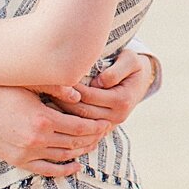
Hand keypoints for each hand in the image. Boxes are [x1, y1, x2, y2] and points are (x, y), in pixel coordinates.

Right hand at [0, 82, 110, 177]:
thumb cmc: (4, 91)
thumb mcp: (32, 84)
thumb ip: (56, 87)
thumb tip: (79, 94)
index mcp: (44, 118)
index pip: (79, 126)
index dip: (95, 126)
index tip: (105, 123)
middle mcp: (38, 139)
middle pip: (74, 142)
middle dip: (92, 138)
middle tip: (103, 133)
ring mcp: (28, 152)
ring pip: (63, 155)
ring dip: (81, 151)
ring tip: (93, 144)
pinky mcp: (19, 161)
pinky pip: (46, 169)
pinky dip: (63, 169)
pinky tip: (76, 166)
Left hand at [43, 48, 157, 123]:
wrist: (141, 79)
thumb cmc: (132, 65)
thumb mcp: (130, 60)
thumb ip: (116, 71)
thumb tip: (99, 82)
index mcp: (122, 100)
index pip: (89, 96)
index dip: (72, 88)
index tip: (57, 79)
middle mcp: (117, 116)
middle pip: (82, 111)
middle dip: (64, 101)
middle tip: (47, 90)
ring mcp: (111, 124)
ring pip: (81, 121)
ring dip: (64, 112)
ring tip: (48, 99)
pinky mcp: (105, 127)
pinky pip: (84, 126)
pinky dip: (70, 120)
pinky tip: (56, 110)